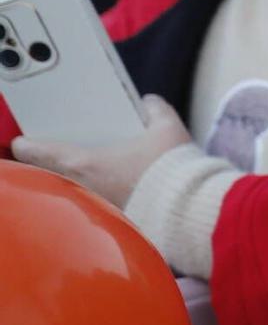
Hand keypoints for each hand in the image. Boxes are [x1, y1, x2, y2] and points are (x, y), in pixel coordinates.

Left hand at [11, 95, 194, 209]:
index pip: (40, 152)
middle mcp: (84, 188)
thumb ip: (155, 109)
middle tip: (54, 155)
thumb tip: (148, 102)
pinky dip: (95, 198)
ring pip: (72, 192)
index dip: (26, 145)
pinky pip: (94, 206)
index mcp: (87, 162)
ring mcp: (97, 207)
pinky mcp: (114, 222)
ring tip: (84, 173)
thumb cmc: (172, 166)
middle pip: (51, 175)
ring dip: (74, 183)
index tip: (21, 142)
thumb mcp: (167, 127)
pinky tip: (111, 192)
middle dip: (50, 165)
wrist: (190, 206)